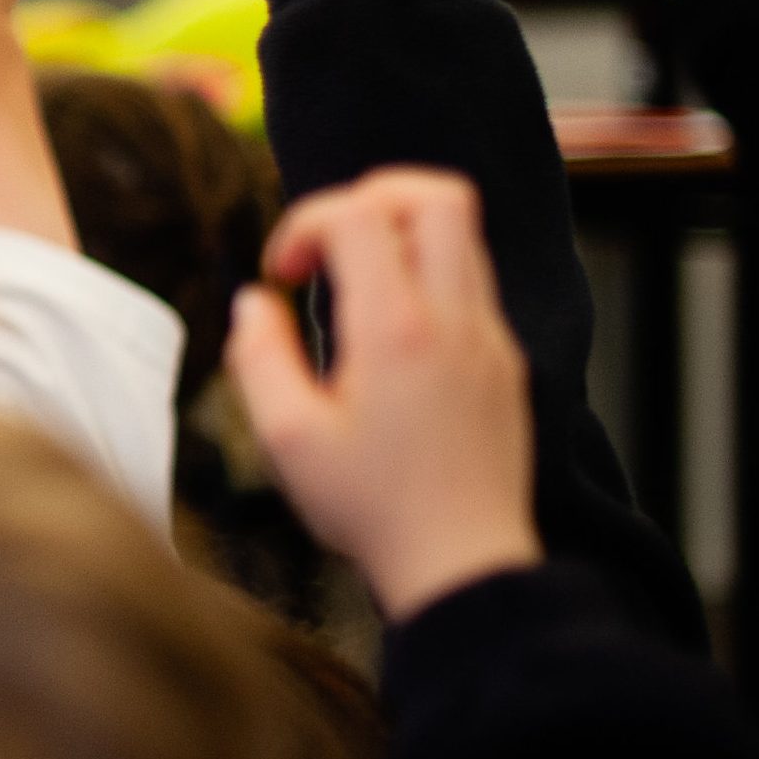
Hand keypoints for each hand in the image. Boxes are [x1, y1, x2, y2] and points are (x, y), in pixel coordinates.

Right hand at [226, 168, 542, 620]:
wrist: (463, 564)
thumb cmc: (372, 509)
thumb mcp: (287, 439)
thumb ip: (259, 357)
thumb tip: (252, 302)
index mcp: (398, 332)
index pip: (361, 214)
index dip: (307, 221)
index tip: (282, 273)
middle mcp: (456, 322)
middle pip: (438, 195)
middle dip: (371, 196)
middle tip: (329, 246)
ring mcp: (491, 340)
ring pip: (463, 234)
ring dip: (401, 236)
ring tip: (354, 289)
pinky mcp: (506, 363)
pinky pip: (472, 284)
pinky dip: (426, 279)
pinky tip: (389, 338)